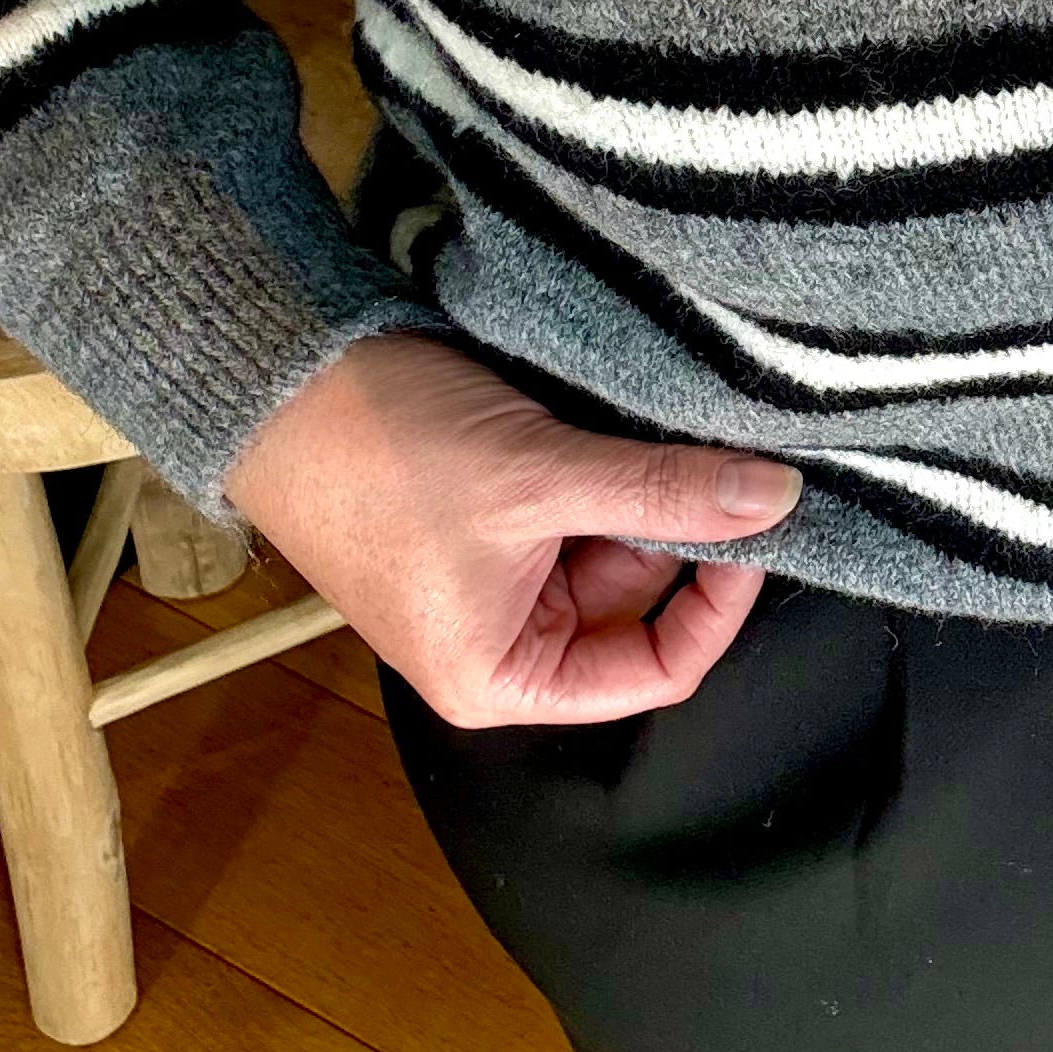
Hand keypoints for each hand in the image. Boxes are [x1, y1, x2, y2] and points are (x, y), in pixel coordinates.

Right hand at [222, 333, 800, 725]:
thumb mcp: (540, 476)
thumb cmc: (381, 453)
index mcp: (502, 679)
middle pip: (641, 600)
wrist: (273, 372)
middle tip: (718, 451)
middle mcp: (503, 643)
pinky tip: (623, 418)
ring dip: (642, 489)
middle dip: (678, 530)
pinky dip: (607, 467)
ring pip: (614, 543)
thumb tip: (779, 498)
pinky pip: (579, 504)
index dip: (719, 603)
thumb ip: (664, 494)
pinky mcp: (490, 517)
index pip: (657, 670)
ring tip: (658, 425)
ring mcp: (496, 577)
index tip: (754, 521)